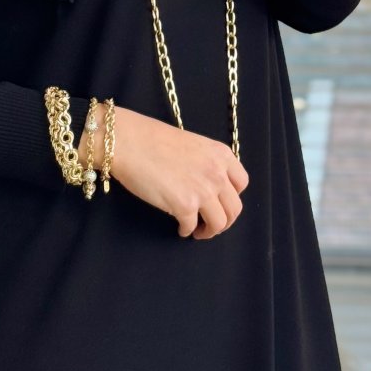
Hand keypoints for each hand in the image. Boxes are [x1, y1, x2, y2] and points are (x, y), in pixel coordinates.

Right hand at [87, 104, 249, 239]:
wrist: (128, 141)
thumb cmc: (152, 139)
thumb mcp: (192, 144)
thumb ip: (205, 163)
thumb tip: (206, 184)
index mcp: (221, 154)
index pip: (241, 184)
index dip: (232, 198)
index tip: (220, 203)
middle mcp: (218, 173)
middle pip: (234, 208)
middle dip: (224, 221)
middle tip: (210, 225)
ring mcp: (203, 190)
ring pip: (220, 223)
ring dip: (209, 231)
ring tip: (197, 231)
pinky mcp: (185, 205)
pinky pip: (192, 227)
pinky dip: (187, 231)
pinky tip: (180, 228)